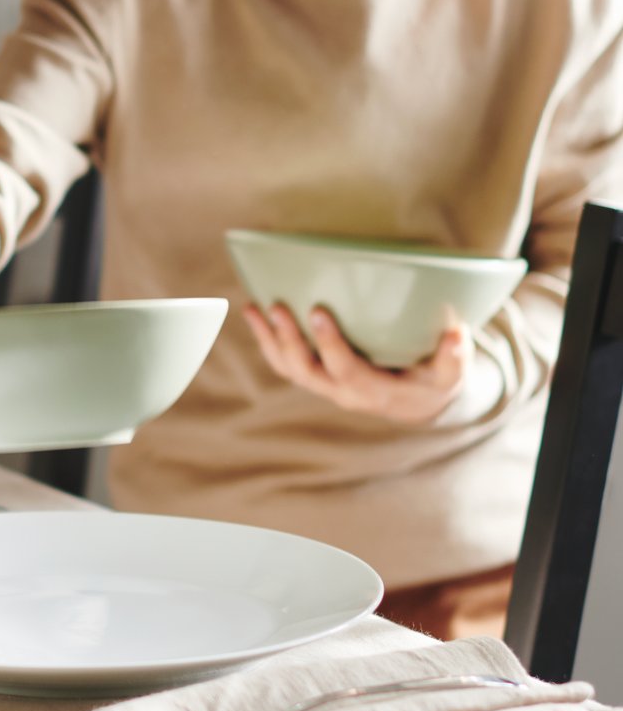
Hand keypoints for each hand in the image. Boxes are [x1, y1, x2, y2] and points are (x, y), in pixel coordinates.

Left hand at [244, 303, 472, 423]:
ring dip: (268, 340)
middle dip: (288, 340)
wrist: (415, 404)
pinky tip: (255, 315)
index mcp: (374, 392)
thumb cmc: (433, 383)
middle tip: (276, 306)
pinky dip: (267, 341)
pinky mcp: (316, 377)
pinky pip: (285, 363)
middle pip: (306, 372)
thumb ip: (453, 357)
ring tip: (253, 308)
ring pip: (288, 369)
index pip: (345, 370)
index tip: (318, 311)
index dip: (329, 344)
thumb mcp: (450, 376)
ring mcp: (325, 386)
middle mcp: (342, 393)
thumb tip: (457, 332)